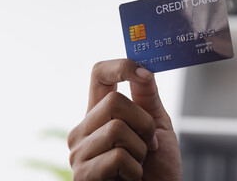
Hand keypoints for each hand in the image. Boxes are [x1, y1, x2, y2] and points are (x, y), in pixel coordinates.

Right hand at [67, 59, 181, 180]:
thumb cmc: (157, 167)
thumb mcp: (156, 126)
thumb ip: (147, 99)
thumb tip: (144, 69)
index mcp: (99, 113)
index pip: (98, 75)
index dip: (120, 67)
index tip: (143, 72)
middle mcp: (83, 129)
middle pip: (114, 101)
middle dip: (144, 123)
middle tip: (149, 144)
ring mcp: (79, 152)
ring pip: (117, 128)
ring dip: (141, 150)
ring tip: (137, 163)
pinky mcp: (83, 175)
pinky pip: (117, 157)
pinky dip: (135, 170)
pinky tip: (130, 178)